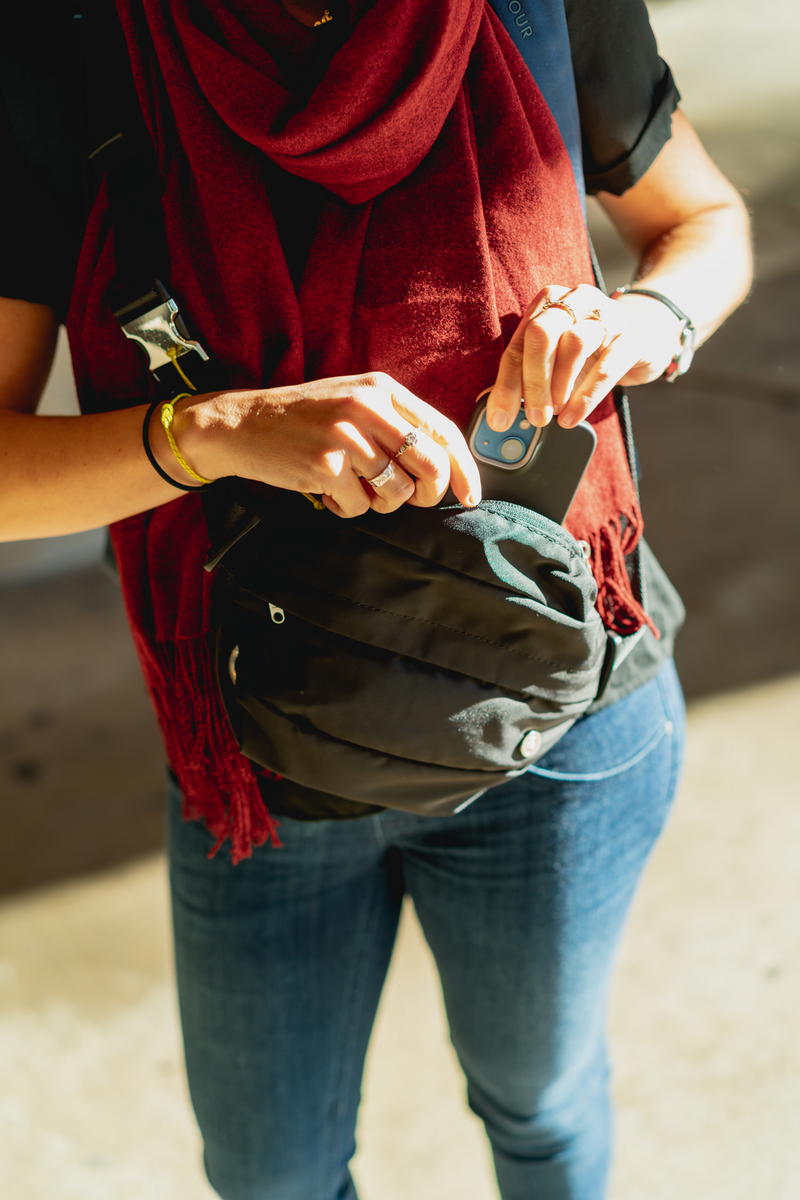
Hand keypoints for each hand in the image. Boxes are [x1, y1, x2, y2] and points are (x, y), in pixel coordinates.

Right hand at [181, 372, 481, 517]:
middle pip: (430, 466)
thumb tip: (444, 466)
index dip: (464, 469)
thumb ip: (396, 423)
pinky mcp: (326, 465)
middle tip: (411, 501)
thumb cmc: (304, 419)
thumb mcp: (354, 402)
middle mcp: (368, 407)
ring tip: (353, 487)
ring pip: (397, 492)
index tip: (471, 495)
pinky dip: (344, 507)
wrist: (242, 424)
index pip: (443, 432)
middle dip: (429, 494)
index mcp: (382, 389)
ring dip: (380, 502)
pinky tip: (324, 489)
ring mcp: (347, 436)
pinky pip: (358, 507)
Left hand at [485, 283, 683, 430]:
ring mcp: (607, 316)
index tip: (499, 418)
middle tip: (532, 416)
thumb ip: (532, 378)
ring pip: (573, 343)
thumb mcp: (559, 358)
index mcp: (549, 302)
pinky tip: (574, 416)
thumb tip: (503, 415)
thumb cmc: (593, 349)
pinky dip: (587, 395)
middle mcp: (576, 301)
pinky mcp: (633, 337)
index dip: (506, 382)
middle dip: (532, 379)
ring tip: (555, 415)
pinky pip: (607, 365)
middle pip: (542, 333)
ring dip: (559, 385)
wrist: (649, 332)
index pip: (519, 342)